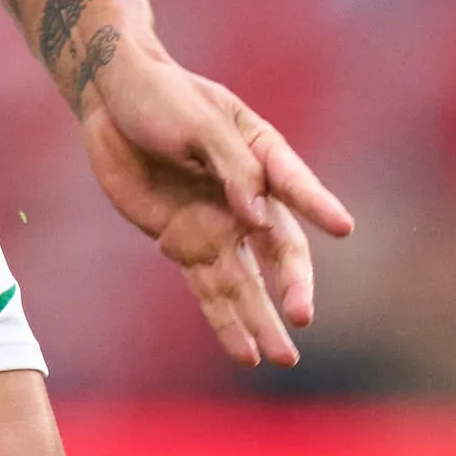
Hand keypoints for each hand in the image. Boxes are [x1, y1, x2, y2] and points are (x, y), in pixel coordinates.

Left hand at [75, 44, 352, 369]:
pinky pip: (208, 289)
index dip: (317, 204)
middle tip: (303, 316)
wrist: (112, 100)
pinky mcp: (184, 243)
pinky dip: (225, 322)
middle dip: (291, 283)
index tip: (342, 227)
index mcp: (262, 153)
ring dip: (263, 320)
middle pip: (278, 247)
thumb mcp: (197, 121)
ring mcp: (217, 224)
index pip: (294, 184)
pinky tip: (246, 353)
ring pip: (246, 282)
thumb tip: (256, 216)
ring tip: (284, 358)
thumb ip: (231, 166)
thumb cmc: (162, 97)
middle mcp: (248, 197)